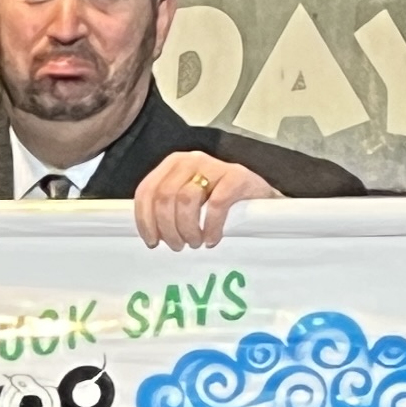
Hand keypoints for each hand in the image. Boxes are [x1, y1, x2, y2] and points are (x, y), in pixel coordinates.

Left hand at [128, 148, 263, 249]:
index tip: (152, 242)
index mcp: (173, 165)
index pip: (146, 190)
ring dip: (187, 229)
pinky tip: (212, 239)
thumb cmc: (221, 203)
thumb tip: (149, 234)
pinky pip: (215, 205)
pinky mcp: (236, 176)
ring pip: (185, 200)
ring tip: (195, 243)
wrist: (260, 198)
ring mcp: (214, 166)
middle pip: (164, 197)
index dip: (145, 220)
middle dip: (167, 228)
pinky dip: (210, 227)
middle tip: (178, 246)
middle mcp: (191, 161)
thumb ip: (168, 208)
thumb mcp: (189, 201)